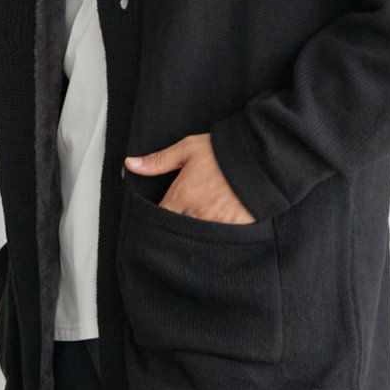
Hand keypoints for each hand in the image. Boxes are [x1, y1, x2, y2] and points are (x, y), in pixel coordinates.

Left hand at [124, 133, 255, 223]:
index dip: (158, 216)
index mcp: (182, 195)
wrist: (260, 159)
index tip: (162, 212)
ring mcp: (216, 223)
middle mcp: (196, 213)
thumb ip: (158, 160)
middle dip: (177, 225)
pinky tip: (218, 225)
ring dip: (195, 230)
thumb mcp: (188, 149)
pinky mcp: (234, 229)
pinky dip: (216, 235)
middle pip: (177, 228)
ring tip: (201, 220)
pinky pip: (218, 239)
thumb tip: (130, 164)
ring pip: (196, 236)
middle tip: (182, 216)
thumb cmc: (222, 152)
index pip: (160, 215)